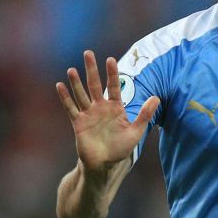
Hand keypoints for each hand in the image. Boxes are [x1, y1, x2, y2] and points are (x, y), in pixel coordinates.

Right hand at [55, 50, 159, 172]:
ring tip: (72, 69)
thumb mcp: (135, 132)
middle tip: (87, 53)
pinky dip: (65, 98)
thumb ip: (145, 115)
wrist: (104, 165)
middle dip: (91, 69)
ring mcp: (88, 114)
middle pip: (94, 84)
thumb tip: (157, 97)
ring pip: (81, 94)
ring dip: (76, 82)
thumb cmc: (120, 149)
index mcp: (115, 107)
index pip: (114, 86)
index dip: (112, 73)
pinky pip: (71, 108)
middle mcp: (100, 107)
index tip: (110, 59)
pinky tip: (59, 86)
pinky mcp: (78, 123)